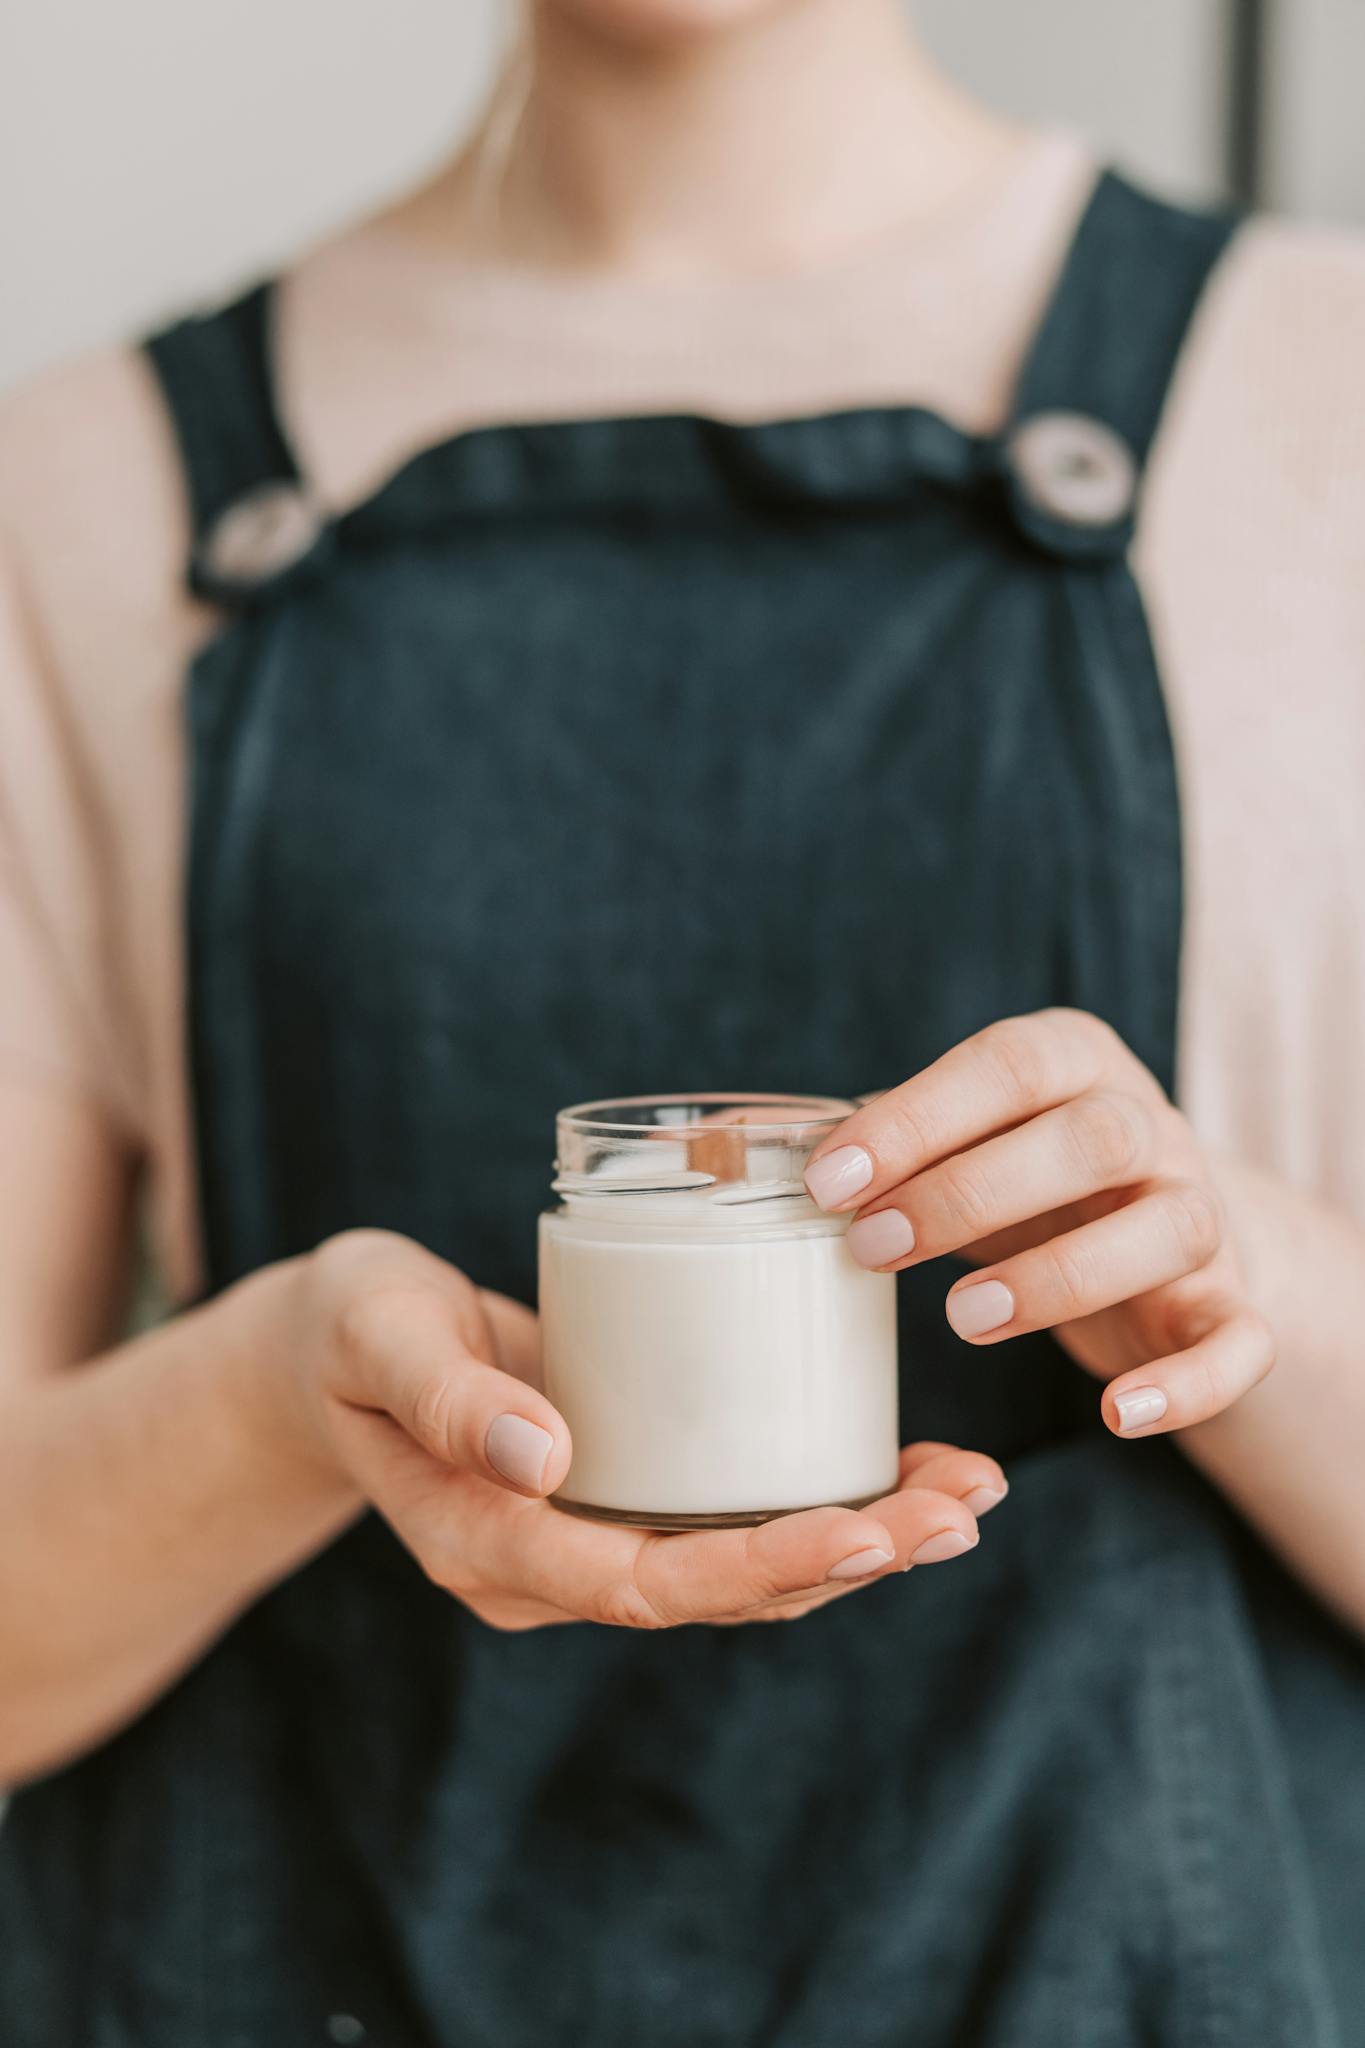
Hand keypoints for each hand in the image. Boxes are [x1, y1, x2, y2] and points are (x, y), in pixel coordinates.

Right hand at [274, 1231, 1005, 1632]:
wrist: (337, 1344)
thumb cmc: (353, 1330)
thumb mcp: (379, 1337)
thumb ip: (448, 1396)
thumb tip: (548, 1459)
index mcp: (489, 1546)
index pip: (642, 1582)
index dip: (758, 1565)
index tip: (863, 1531)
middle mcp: (553, 1563)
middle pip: (718, 1589)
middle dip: (847, 1557)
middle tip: (962, 1511)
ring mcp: (593, 1534)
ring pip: (742, 1565)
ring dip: (860, 1539)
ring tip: (968, 1495)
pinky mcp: (626, 1491)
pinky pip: (732, 1515)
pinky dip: (823, 1500)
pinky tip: (905, 1470)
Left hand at [805, 1010, 1274, 1438]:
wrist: (1148, 1235)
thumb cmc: (1014, 1178)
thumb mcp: (949, 1145)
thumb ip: (863, 1144)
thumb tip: (725, 1151)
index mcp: (1072, 1064)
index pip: (1007, 1067)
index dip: (917, 1119)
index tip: (828, 1181)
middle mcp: (1151, 1127)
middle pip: (1094, 1139)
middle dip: (974, 1191)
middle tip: (873, 1247)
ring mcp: (1203, 1215)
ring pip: (1169, 1230)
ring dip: (1062, 1277)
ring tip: (960, 1320)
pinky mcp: (1232, 1305)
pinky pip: (1239, 1342)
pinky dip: (1189, 1384)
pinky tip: (1115, 1417)